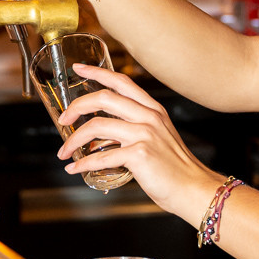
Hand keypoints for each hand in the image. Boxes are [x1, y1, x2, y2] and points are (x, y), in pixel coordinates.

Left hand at [55, 64, 219, 220]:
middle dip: (76, 107)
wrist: (194, 189)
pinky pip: (101, 157)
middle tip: (64, 121)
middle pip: (104, 98)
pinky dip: (83, 164)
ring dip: (73, 140)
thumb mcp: (159, 138)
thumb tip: (103, 138)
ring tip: (64, 152)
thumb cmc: (175, 169)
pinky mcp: (139, 154)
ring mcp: (144, 134)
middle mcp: (149, 117)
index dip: (97, 73)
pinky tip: (75, 170)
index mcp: (153, 110)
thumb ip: (137, 130)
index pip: (122, 82)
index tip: (78, 69)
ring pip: (97, 126)